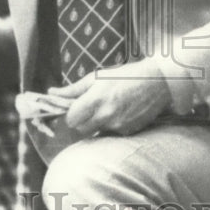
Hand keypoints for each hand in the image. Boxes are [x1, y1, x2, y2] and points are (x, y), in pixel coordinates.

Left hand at [49, 59, 171, 135]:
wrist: (157, 82)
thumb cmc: (125, 76)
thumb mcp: (97, 77)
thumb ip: (73, 89)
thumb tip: (52, 93)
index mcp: (96, 99)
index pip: (71, 120)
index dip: (71, 115)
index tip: (76, 108)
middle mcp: (106, 115)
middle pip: (81, 129)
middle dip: (81, 121)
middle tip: (90, 109)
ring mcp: (118, 126)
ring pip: (96, 133)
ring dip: (96, 124)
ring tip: (107, 109)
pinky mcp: (128, 132)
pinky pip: (111, 134)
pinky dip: (111, 126)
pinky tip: (120, 113)